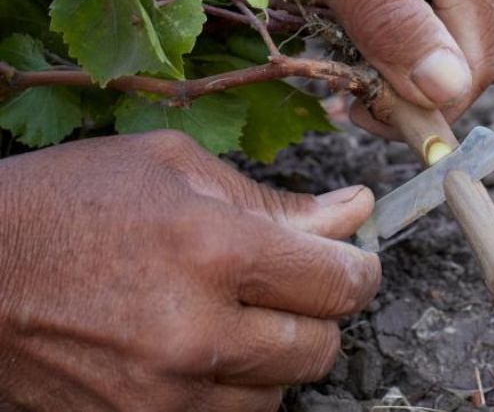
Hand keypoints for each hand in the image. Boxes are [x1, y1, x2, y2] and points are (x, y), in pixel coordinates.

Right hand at [0, 131, 380, 410]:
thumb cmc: (68, 203)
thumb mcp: (174, 169)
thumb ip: (274, 200)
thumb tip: (354, 211)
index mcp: (214, 249)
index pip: (338, 282)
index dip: (359, 269)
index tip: (354, 261)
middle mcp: (198, 331)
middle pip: (320, 346)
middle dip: (321, 312)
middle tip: (293, 284)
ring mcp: (167, 392)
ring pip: (281, 391)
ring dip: (277, 353)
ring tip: (236, 312)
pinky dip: (237, 385)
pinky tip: (208, 346)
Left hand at [292, 0, 493, 138]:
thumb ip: (390, 18)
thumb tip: (445, 92)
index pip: (477, 67)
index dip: (424, 106)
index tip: (363, 111)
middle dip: (447, 85)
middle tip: (375, 86)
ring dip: (451, 59)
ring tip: (383, 54)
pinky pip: (478, 2)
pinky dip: (440, 25)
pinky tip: (387, 16)